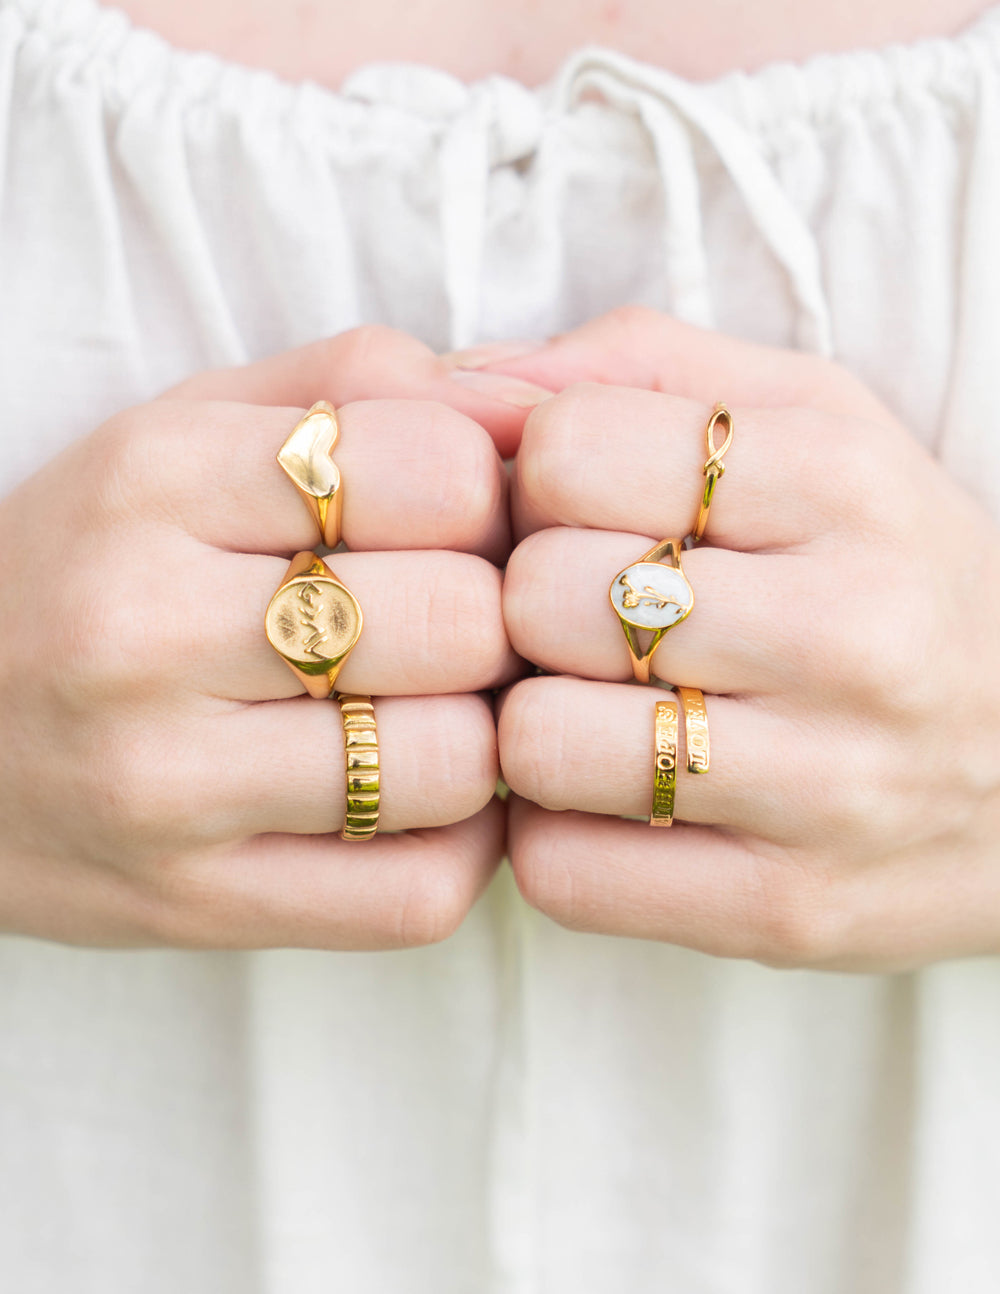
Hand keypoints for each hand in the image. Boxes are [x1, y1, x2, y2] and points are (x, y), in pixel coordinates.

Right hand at [0, 327, 535, 949]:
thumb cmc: (90, 565)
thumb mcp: (190, 430)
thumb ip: (363, 387)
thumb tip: (540, 402)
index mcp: (154, 481)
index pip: (433, 470)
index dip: (488, 493)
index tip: (457, 521)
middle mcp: (144, 633)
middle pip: (461, 622)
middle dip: (495, 619)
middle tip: (462, 624)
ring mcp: (162, 788)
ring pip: (453, 765)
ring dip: (485, 739)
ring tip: (437, 711)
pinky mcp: (192, 907)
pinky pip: (416, 895)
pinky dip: (462, 845)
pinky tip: (418, 803)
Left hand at [469, 307, 999, 970]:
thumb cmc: (895, 574)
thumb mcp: (815, 422)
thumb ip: (644, 368)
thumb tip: (465, 380)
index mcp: (843, 482)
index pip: (570, 452)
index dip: (538, 483)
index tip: (582, 517)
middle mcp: (848, 633)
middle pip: (538, 598)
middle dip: (529, 609)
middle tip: (580, 628)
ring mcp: (827, 788)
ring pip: (537, 744)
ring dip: (533, 731)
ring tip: (592, 717)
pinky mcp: (788, 913)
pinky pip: (564, 875)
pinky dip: (555, 837)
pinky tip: (611, 805)